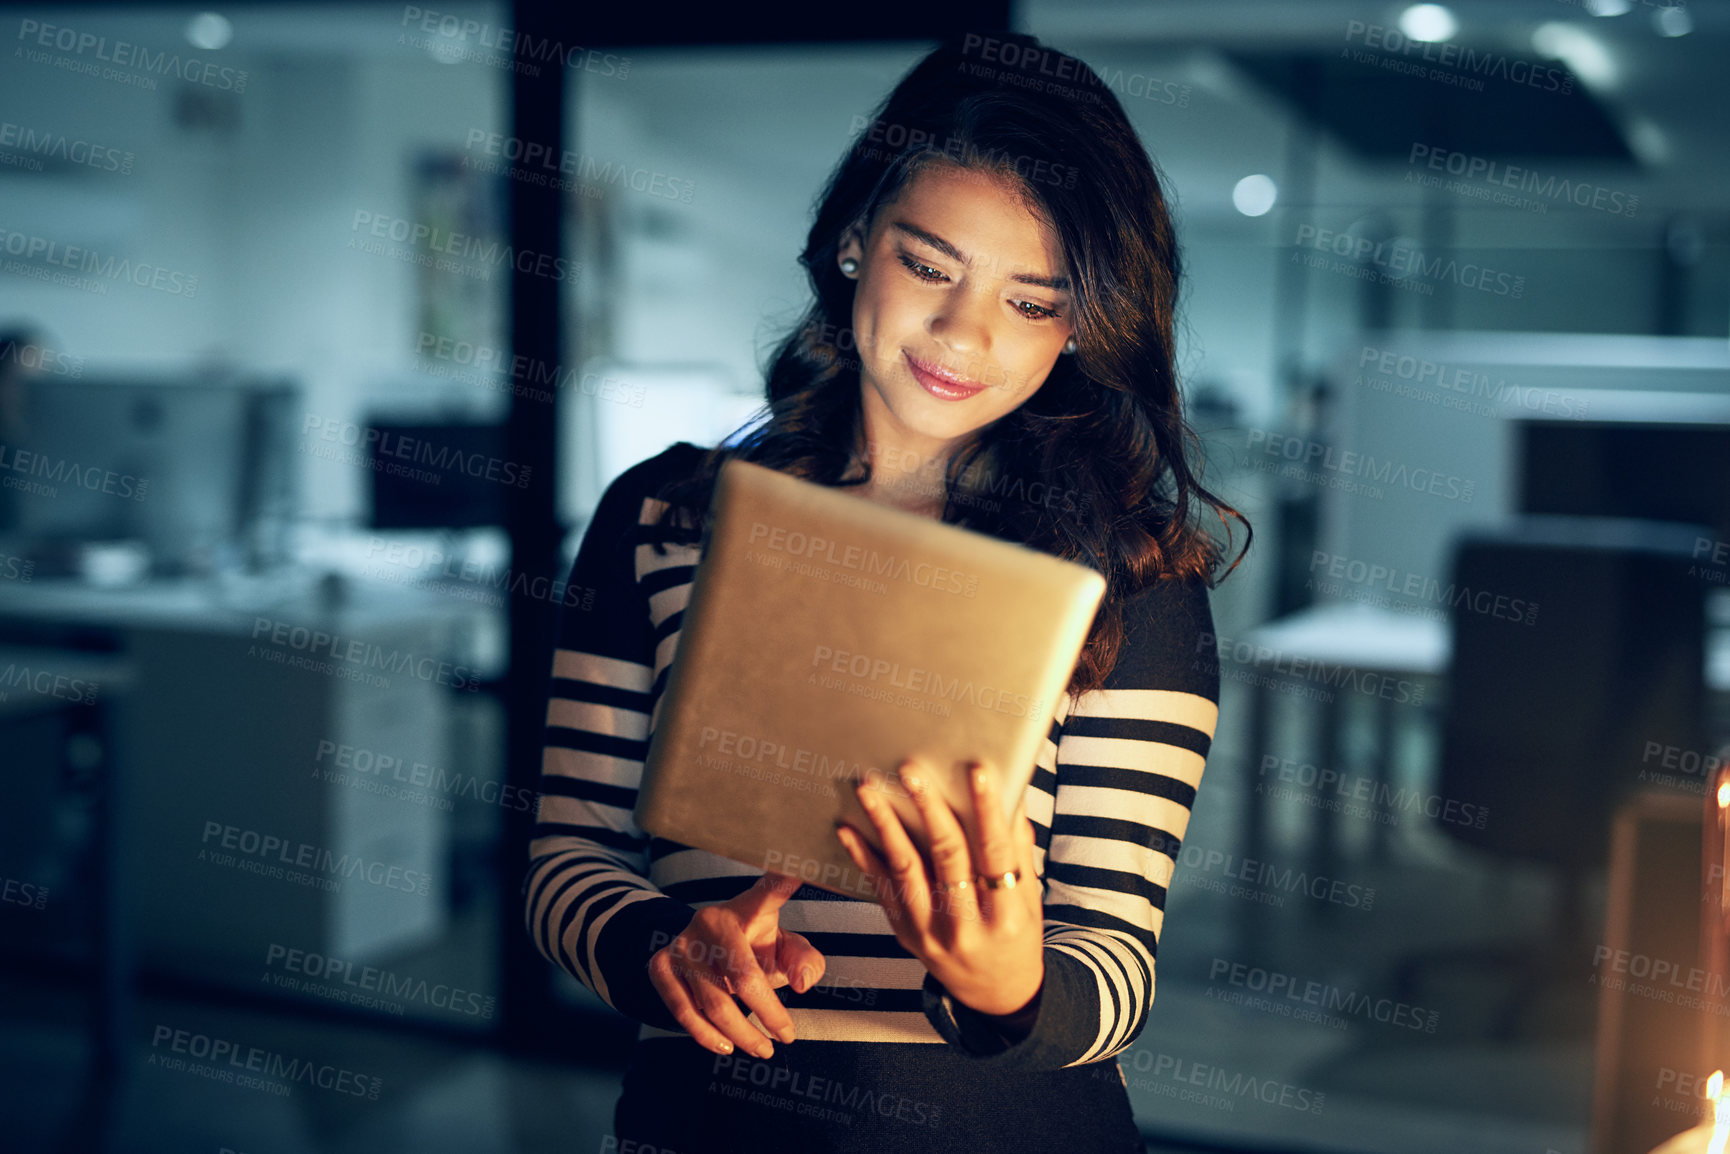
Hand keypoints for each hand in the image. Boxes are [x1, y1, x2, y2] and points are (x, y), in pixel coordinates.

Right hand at [647, 871, 825, 1058]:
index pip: (771, 890)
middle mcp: (712, 919)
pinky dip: (706, 1036)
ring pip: (713, 1002)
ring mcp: (682, 942)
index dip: (786, 877)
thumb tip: (803, 984)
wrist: (704, 950)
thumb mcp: (784, 948)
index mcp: (750, 907)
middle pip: (743, 974)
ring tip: (763, 1050)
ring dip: (741, 1034)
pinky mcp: (661, 964)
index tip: (801, 865)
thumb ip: (805, 960)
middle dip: (768, 1013)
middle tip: (786, 1038)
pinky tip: (725, 1046)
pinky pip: (682, 1010)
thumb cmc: (755, 948)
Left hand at [836, 758, 1043, 1019]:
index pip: (996, 852)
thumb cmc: (1016, 936)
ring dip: (885, 826)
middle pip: (947, 857)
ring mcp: (931, 934)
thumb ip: (1018, 847)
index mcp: (1006, 915)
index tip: (978, 771)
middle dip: (927, 808)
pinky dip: (864, 858)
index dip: (988, 810)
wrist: (995, 994)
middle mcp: (967, 927)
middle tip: (910, 770)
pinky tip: (850, 829)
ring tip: (869, 790)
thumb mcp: (1030, 897)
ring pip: (906, 870)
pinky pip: (882, 890)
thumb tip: (1008, 791)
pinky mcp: (906, 935)